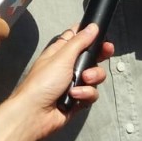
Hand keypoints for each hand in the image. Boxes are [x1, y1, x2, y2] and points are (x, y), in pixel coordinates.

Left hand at [6, 24, 112, 138]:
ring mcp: (73, 84)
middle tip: (106, 51)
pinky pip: (91, 94)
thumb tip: (93, 26)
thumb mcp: (62, 57)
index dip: (89, 35)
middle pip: (91, 57)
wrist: (35, 114)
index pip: (77, 38)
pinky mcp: (78, 100)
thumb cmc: (43, 82)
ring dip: (92, 77)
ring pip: (95, 76)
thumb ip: (80, 42)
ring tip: (83, 80)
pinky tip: (75, 96)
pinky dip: (85, 94)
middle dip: (100, 55)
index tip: (100, 33)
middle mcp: (67, 67)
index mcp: (60, 53)